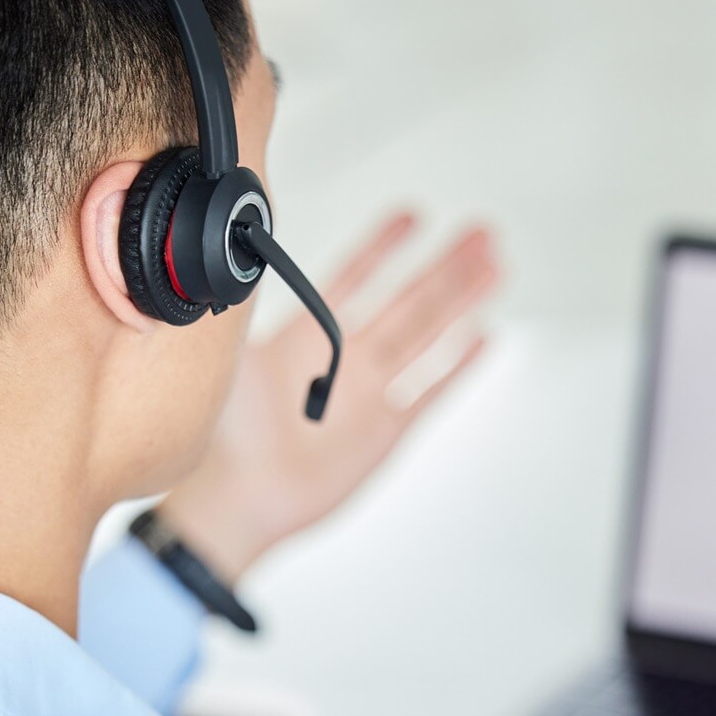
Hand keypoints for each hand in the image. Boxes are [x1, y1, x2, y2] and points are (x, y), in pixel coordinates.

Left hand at [160, 211, 499, 581]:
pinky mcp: (385, 433)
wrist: (232, 499)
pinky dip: (457, 365)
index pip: (353, 279)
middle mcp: (342, 361)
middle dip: (444, 264)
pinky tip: (481, 336)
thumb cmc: (221, 439)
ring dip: (460, 300)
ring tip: (493, 266)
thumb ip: (249, 305)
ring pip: (426, 335)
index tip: (411, 216)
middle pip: (406, 300)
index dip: (383, 247)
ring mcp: (368, 395)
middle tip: (480, 232)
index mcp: (304, 338)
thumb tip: (249, 252)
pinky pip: (430, 392)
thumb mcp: (230, 357)